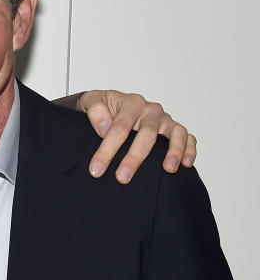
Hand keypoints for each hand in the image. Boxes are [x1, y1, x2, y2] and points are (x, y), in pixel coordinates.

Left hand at [79, 90, 196, 183]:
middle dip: (134, 157)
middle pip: (146, 133)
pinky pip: (187, 137)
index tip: (97, 168)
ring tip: (168, 169)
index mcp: (130, 102)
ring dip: (173, 151)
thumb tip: (104, 128)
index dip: (108, 149)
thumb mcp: (90, 102)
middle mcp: (150, 110)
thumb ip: (95, 111)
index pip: (120, 127)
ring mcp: (164, 119)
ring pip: (174, 133)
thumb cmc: (102, 106)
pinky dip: (190, 149)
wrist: (111, 104)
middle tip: (122, 178)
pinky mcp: (174, 129)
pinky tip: (186, 164)